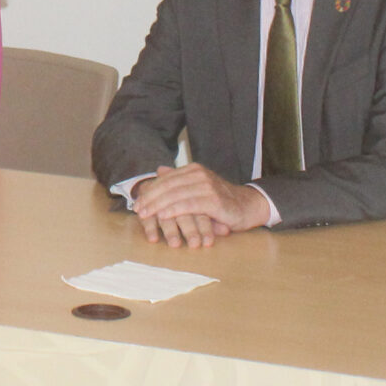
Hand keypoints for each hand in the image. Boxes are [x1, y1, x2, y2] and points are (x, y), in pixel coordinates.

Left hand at [130, 163, 271, 247]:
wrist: (248, 206)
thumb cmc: (220, 201)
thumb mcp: (198, 187)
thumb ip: (180, 179)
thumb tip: (159, 169)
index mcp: (193, 170)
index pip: (166, 179)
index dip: (150, 191)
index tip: (137, 202)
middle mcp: (199, 174)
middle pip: (168, 186)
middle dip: (150, 198)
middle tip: (137, 210)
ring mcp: (207, 186)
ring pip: (176, 194)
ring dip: (157, 205)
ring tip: (145, 214)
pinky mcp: (214, 200)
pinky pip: (189, 205)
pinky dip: (174, 210)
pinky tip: (163, 216)